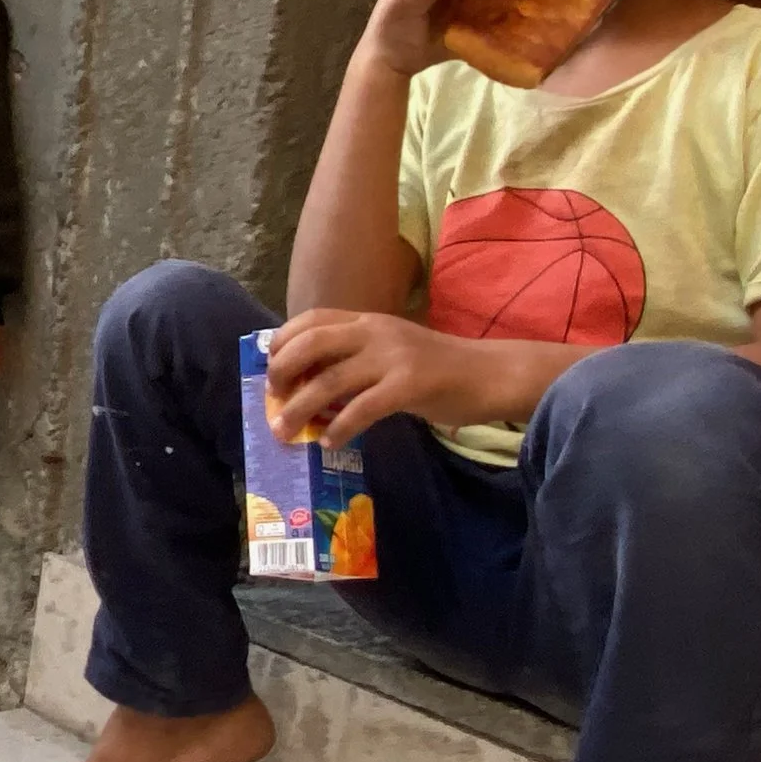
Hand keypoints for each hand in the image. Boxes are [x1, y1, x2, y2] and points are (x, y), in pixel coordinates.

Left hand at [265, 309, 499, 445]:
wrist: (489, 374)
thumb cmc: (435, 369)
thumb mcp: (388, 352)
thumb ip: (352, 360)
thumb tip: (305, 388)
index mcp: (367, 320)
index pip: (312, 319)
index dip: (283, 342)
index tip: (270, 368)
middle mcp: (375, 331)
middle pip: (311, 344)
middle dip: (282, 372)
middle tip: (272, 399)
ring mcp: (393, 356)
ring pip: (329, 381)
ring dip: (300, 409)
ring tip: (285, 431)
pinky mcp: (410, 385)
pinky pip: (362, 408)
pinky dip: (339, 427)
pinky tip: (329, 441)